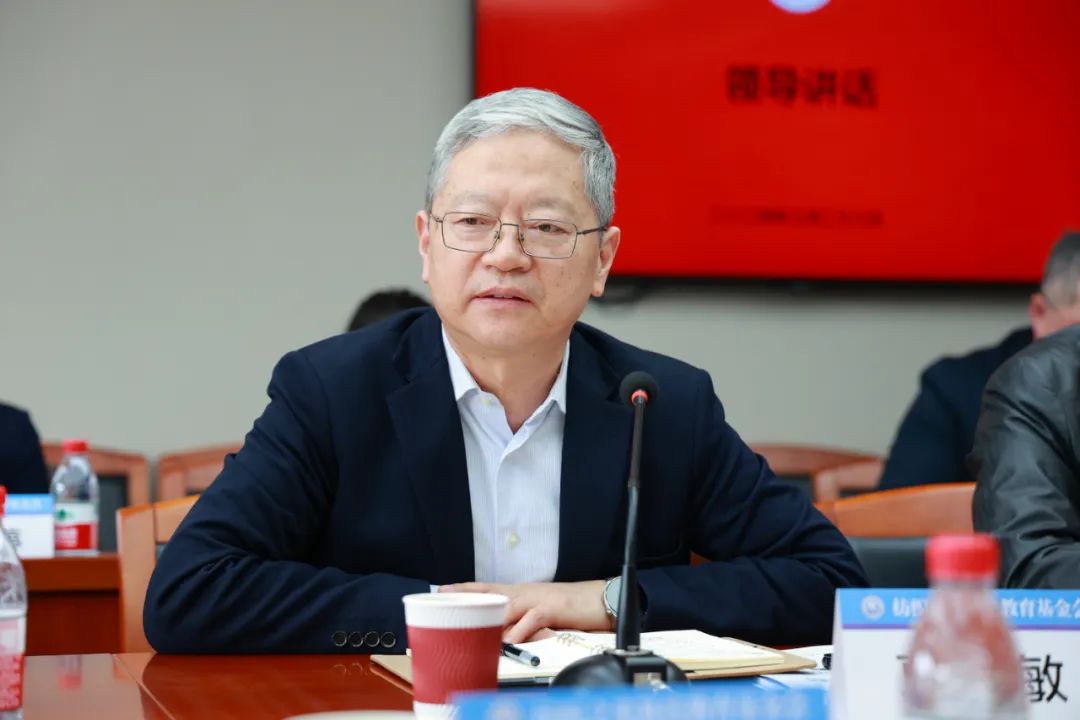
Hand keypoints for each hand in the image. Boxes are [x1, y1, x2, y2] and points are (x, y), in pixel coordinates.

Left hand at [439, 580, 609, 642]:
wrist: (600, 599)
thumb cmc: (570, 609)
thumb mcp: (540, 614)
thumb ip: (520, 622)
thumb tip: (500, 637)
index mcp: (521, 592)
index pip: (487, 587)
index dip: (464, 588)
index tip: (441, 589)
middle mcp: (525, 592)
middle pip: (491, 593)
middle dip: (468, 600)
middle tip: (447, 606)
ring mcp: (539, 598)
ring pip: (507, 605)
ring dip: (490, 619)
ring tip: (472, 629)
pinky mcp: (554, 608)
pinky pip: (533, 619)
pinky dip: (520, 630)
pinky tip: (511, 641)